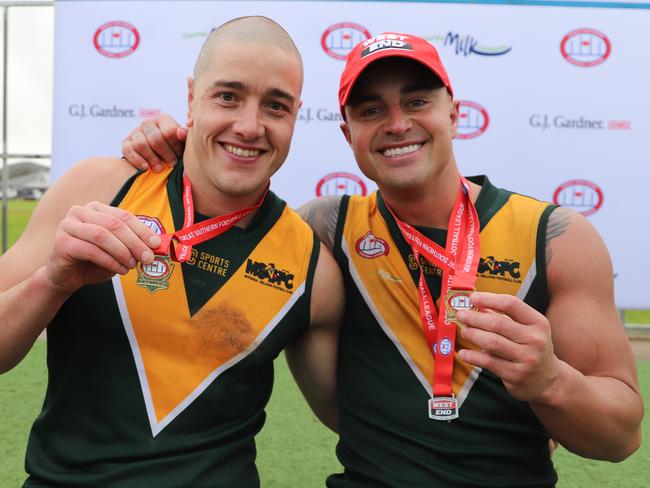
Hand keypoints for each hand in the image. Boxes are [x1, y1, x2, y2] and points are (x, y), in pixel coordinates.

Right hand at [45, 202, 160, 293]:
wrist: (66, 277)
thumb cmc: (94, 261)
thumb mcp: (118, 250)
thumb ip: (133, 244)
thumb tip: (156, 245)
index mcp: (97, 209)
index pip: (124, 216)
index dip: (142, 230)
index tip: (156, 244)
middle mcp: (80, 212)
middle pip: (115, 225)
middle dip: (135, 243)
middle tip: (148, 258)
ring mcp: (68, 225)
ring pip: (102, 235)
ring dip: (122, 252)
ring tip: (133, 266)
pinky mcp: (61, 242)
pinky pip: (90, 250)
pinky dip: (109, 261)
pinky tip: (120, 270)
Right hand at [121, 114, 186, 171]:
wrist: (160, 155)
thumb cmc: (175, 147)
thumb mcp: (183, 142)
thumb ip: (185, 136)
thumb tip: (180, 133)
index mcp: (163, 119)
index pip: (169, 131)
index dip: (175, 145)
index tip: (179, 154)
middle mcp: (148, 123)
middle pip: (155, 139)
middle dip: (165, 153)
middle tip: (172, 164)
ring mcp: (135, 132)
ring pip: (141, 144)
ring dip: (152, 158)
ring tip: (160, 168)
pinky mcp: (126, 142)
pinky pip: (127, 150)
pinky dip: (137, 160)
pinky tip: (146, 168)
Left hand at [456, 292, 561, 402]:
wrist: (548, 380)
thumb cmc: (531, 348)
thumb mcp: (526, 329)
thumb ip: (503, 316)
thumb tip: (476, 304)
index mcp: (538, 322)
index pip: (511, 304)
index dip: (489, 299)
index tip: (473, 298)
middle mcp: (535, 339)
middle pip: (498, 324)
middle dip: (475, 318)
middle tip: (461, 315)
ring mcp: (527, 359)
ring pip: (492, 342)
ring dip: (473, 335)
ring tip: (464, 331)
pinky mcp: (516, 375)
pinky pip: (489, 362)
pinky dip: (473, 356)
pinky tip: (464, 353)